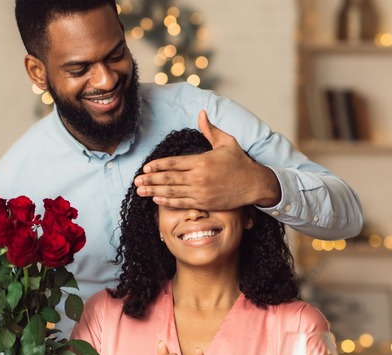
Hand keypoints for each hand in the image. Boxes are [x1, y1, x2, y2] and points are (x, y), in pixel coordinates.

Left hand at [133, 110, 280, 209]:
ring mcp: (200, 192)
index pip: (174, 163)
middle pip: (169, 178)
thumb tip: (202, 113)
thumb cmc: (240, 162)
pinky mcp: (204, 203)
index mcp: (202, 161)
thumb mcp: (227, 142)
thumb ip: (210, 130)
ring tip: (140, 190)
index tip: (146, 167)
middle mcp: (199, 177)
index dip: (158, 165)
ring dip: (154, 191)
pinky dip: (167, 202)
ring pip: (172, 192)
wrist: (255, 184)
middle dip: (150, 179)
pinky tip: (156, 199)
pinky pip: (181, 203)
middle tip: (136, 180)